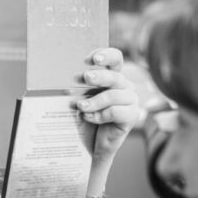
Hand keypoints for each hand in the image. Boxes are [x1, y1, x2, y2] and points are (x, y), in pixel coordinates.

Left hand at [74, 47, 140, 166]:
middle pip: (115, 76)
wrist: (89, 142)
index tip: (91, 59)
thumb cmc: (82, 115)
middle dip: (99, 76)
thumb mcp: (78, 97)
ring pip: (114, 95)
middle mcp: (124, 85)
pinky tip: (88, 118)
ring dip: (94, 101)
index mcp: (112, 76)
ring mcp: (130, 101)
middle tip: (85, 78)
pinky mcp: (132, 116)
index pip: (115, 58)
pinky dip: (100, 115)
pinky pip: (116, 112)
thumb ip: (77, 85)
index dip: (106, 55)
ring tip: (80, 106)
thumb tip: (66, 75)